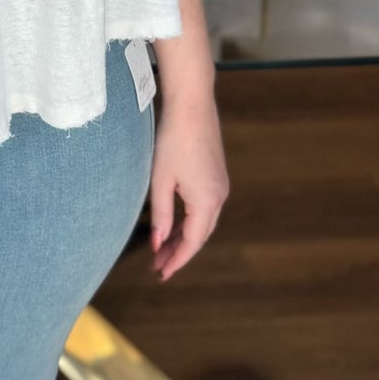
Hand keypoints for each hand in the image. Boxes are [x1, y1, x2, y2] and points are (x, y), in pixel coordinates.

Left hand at [149, 91, 228, 281]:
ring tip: (163, 249)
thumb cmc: (172, 139)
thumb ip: (161, 214)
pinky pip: (205, 208)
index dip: (177, 260)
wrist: (192, 105)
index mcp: (207, 201)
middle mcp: (219, 197)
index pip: (192, 242)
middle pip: (200, 235)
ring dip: (185, 236)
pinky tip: (176, 224)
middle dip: (180, 252)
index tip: (161, 274)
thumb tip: (159, 243)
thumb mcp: (161, 179)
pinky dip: (190, 221)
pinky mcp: (216, 175)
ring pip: (203, 222)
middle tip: (158, 266)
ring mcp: (220, 186)